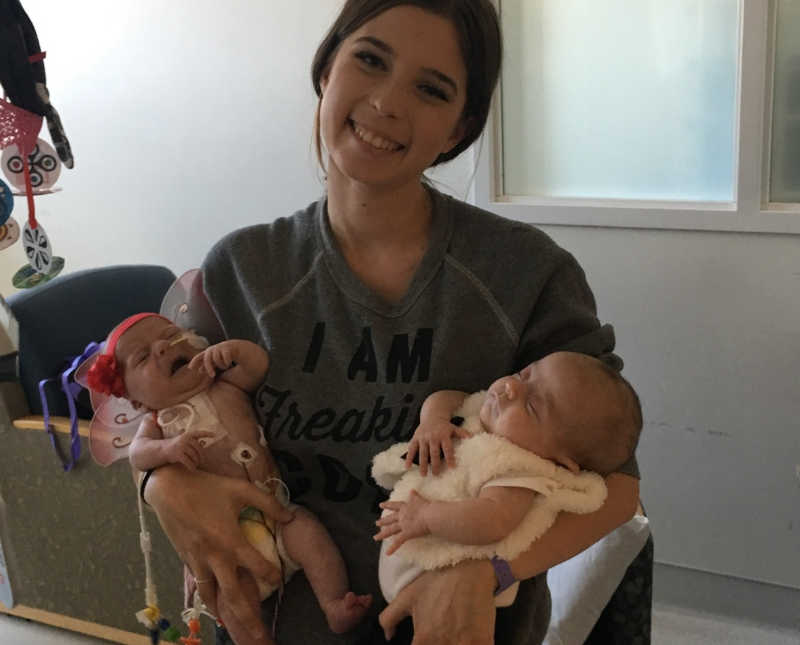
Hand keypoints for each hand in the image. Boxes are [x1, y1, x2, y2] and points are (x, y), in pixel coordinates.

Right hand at [144, 466, 292, 642]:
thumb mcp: (241, 489)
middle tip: (260, 637)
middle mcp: (215, 558)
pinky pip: (200, 586)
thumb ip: (268, 503)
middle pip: (234, 595)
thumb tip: (291, 517)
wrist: (169, 488)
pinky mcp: (187, 561)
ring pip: (213, 597)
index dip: (271, 575)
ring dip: (225, 614)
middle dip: (248, 618)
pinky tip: (213, 608)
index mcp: (230, 541)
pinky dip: (208, 600)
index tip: (279, 581)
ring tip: (234, 630)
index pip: (257, 566)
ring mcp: (199, 562)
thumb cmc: (207, 487)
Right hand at [162, 430, 215, 469]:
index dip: (207, 434)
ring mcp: (181, 446)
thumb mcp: (185, 441)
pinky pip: (188, 462)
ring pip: (194, 456)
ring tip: (197, 464)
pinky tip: (193, 469)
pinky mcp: (178, 454)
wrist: (163, 450)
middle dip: (202, 456)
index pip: (199, 433)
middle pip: (199, 448)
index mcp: (188, 434)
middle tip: (203, 461)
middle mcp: (185, 439)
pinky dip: (192, 466)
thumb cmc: (177, 445)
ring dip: (197, 462)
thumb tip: (204, 443)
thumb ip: (194, 442)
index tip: (215, 435)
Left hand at [189, 340, 243, 376]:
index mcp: (208, 352)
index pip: (199, 357)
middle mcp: (212, 349)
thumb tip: (199, 370)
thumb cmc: (224, 355)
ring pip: (217, 360)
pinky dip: (227, 362)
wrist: (236, 347)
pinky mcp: (227, 347)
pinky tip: (229, 363)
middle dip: (209, 368)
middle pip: (207, 359)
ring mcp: (219, 347)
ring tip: (225, 366)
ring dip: (221, 365)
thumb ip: (208, 365)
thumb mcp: (215, 360)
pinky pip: (225, 359)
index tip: (190, 368)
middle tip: (212, 376)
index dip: (194, 362)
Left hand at [374, 490, 429, 554]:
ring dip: (382, 534)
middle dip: (383, 521)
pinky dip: (393, 548)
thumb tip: (412, 490)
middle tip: (376, 523)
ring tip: (375, 537)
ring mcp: (403, 525)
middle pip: (390, 519)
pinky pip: (398, 542)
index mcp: (405, 507)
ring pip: (390, 530)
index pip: (394, 505)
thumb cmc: (428, 507)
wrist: (430, 515)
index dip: (388, 505)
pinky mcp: (406, 533)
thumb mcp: (420, 499)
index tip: (381, 505)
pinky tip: (387, 553)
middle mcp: (402, 515)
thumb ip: (415, 495)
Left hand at [379, 559, 495, 643]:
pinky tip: (471, 639)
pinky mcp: (484, 641)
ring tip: (454, 638)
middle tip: (441, 636)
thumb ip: (390, 617)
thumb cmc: (437, 580)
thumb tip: (388, 636)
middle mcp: (442, 643)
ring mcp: (464, 644)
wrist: (469, 567)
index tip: (423, 641)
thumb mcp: (408, 595)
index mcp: (423, 638)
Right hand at [405, 419, 469, 475]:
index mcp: (443, 435)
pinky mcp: (415, 438)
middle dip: (435, 464)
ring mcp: (423, 438)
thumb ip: (462, 433)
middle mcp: (433, 437)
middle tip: (436, 474)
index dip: (450, 457)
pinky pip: (412, 449)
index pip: (447, 448)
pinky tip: (407, 467)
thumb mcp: (454, 428)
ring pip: (423, 452)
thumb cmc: (445, 425)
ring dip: (423, 464)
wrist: (432, 415)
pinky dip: (409, 458)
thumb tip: (472, 437)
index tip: (451, 467)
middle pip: (434, 452)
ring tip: (424, 474)